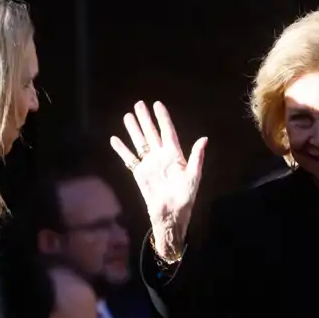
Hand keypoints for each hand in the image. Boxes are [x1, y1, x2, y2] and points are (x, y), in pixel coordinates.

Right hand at [110, 101, 206, 236]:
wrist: (171, 213)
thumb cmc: (186, 196)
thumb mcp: (194, 176)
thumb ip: (197, 157)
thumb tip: (204, 138)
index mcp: (175, 155)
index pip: (168, 132)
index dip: (163, 118)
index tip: (157, 104)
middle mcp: (161, 156)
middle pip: (151, 133)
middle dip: (145, 119)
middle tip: (139, 104)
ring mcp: (149, 164)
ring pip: (139, 142)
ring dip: (133, 130)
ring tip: (127, 116)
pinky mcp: (140, 173)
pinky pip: (129, 159)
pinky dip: (122, 150)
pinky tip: (115, 139)